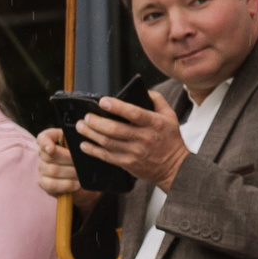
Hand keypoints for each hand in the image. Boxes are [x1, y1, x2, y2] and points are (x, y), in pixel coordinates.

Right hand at [34, 128, 98, 207]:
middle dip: (69, 160)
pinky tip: (77, 184)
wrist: (86, 177)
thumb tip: (82, 146)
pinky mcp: (43, 182)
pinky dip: (67, 184)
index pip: (43, 138)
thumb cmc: (84, 157)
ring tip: (83, 174)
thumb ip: (80, 143)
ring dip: (71, 172)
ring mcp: (42, 168)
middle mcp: (43, 153)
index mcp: (52, 139)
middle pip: (51, 156)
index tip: (52, 149)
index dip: (46, 143)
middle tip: (83, 164)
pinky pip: (51, 184)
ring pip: (53, 170)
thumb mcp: (85, 147)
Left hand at [73, 91, 191, 190]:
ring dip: (91, 134)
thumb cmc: (171, 139)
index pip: (134, 113)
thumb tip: (142, 91)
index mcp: (155, 123)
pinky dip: (93, 150)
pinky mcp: (128, 163)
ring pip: (107, 142)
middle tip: (87, 117)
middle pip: (115, 129)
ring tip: (82, 127)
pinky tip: (85, 144)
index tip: (103, 101)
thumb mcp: (170, 116)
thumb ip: (157, 100)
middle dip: (96, 122)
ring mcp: (135, 152)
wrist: (176, 167)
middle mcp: (144, 138)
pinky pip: (107, 157)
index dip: (117, 107)